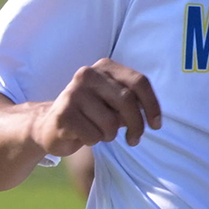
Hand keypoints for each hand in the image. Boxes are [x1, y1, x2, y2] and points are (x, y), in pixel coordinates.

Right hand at [30, 59, 161, 156]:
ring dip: (109, 135)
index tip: (156, 125)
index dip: (153, 106)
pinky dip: (93, 141)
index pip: (139, 82)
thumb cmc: (91, 114)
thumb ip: (133, 104)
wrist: (52, 125)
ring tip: (98, 131)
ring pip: (110, 123)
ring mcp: (73, 93)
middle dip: (136, 126)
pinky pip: (94, 136)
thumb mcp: (115, 104)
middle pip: (128, 101)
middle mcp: (88, 74)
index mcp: (105, 67)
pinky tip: (82, 134)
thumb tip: (151, 118)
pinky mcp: (63, 113)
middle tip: (134, 140)